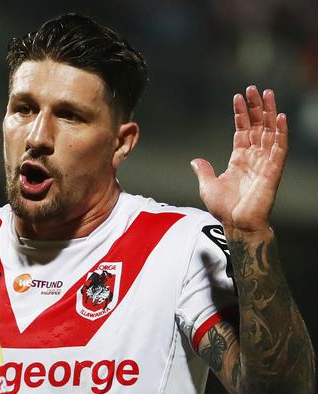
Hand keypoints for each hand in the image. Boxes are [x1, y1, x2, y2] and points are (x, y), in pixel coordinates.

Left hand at [191, 86, 286, 235]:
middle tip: (253, 88)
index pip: (242, 130)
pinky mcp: (273, 170)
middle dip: (255, 107)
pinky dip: (281, 132)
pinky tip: (280, 116)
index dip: (241, 114)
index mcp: (239, 159)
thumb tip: (195, 161)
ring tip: (267, 93)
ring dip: (269, 112)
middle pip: (258, 126)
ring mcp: (265, 162)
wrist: (236, 224)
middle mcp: (254, 157)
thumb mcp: (208, 186)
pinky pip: (280, 147)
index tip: (238, 97)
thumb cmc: (224, 209)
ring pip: (270, 131)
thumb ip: (203, 171)